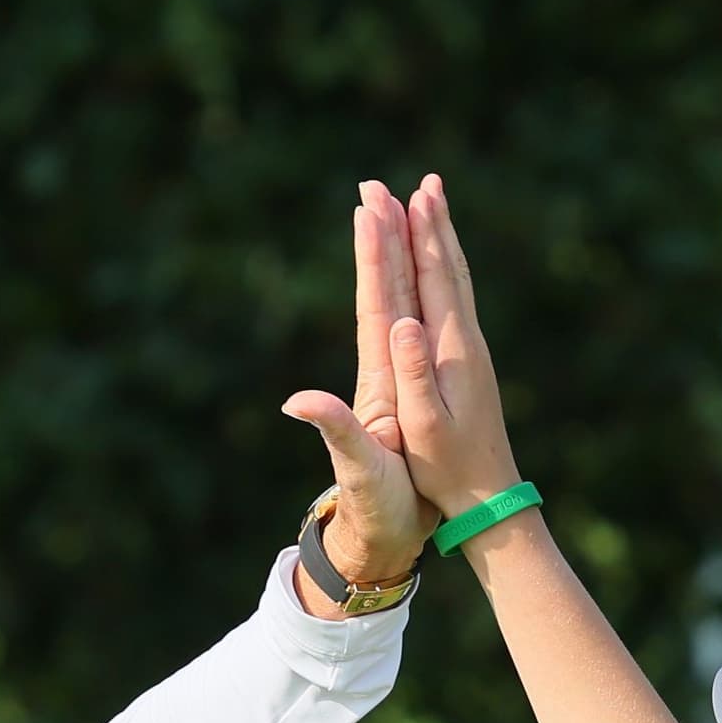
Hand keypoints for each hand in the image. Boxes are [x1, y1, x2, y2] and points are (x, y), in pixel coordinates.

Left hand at [280, 191, 433, 604]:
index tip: (371, 209)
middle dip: (382, 239)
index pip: (374, 305)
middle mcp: (382, 370)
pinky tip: (424, 275)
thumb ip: (333, 431)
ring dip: (402, 258)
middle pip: (384, 292)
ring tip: (402, 209)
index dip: (373, 258)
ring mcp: (396, 378)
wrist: (384, 537)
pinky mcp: (410, 391)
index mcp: (375, 380)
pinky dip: (421, 296)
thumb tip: (297, 401)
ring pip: (402, 304)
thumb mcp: (355, 469)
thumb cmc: (375, 508)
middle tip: (377, 185)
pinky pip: (418, 329)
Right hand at [382, 175, 527, 521]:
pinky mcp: (471, 363)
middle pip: (447, 267)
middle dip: (429, 223)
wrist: (491, 498)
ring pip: (456, 279)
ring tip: (434, 202)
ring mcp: (472, 350)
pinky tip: (445, 263)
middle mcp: (467, 341)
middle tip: (419, 180)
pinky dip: (447, 269)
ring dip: (443, 238)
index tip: (404, 195)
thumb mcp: (424, 425)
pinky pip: (457, 299)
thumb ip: (413, 372)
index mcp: (451, 349)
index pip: (431, 278)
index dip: (416, 235)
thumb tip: (403, 323)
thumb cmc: (449, 469)